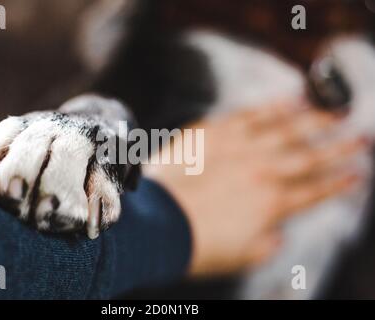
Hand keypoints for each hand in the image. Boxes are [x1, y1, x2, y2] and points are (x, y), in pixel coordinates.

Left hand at [144, 102, 367, 276]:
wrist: (154, 225)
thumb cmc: (194, 244)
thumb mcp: (243, 256)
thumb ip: (269, 241)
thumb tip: (278, 230)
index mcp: (270, 204)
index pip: (314, 191)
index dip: (338, 182)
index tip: (357, 174)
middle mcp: (261, 172)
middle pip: (308, 157)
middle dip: (338, 148)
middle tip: (359, 137)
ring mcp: (238, 149)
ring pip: (285, 130)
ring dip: (314, 121)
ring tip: (335, 113)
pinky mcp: (213, 133)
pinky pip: (250, 114)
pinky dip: (272, 107)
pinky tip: (289, 100)